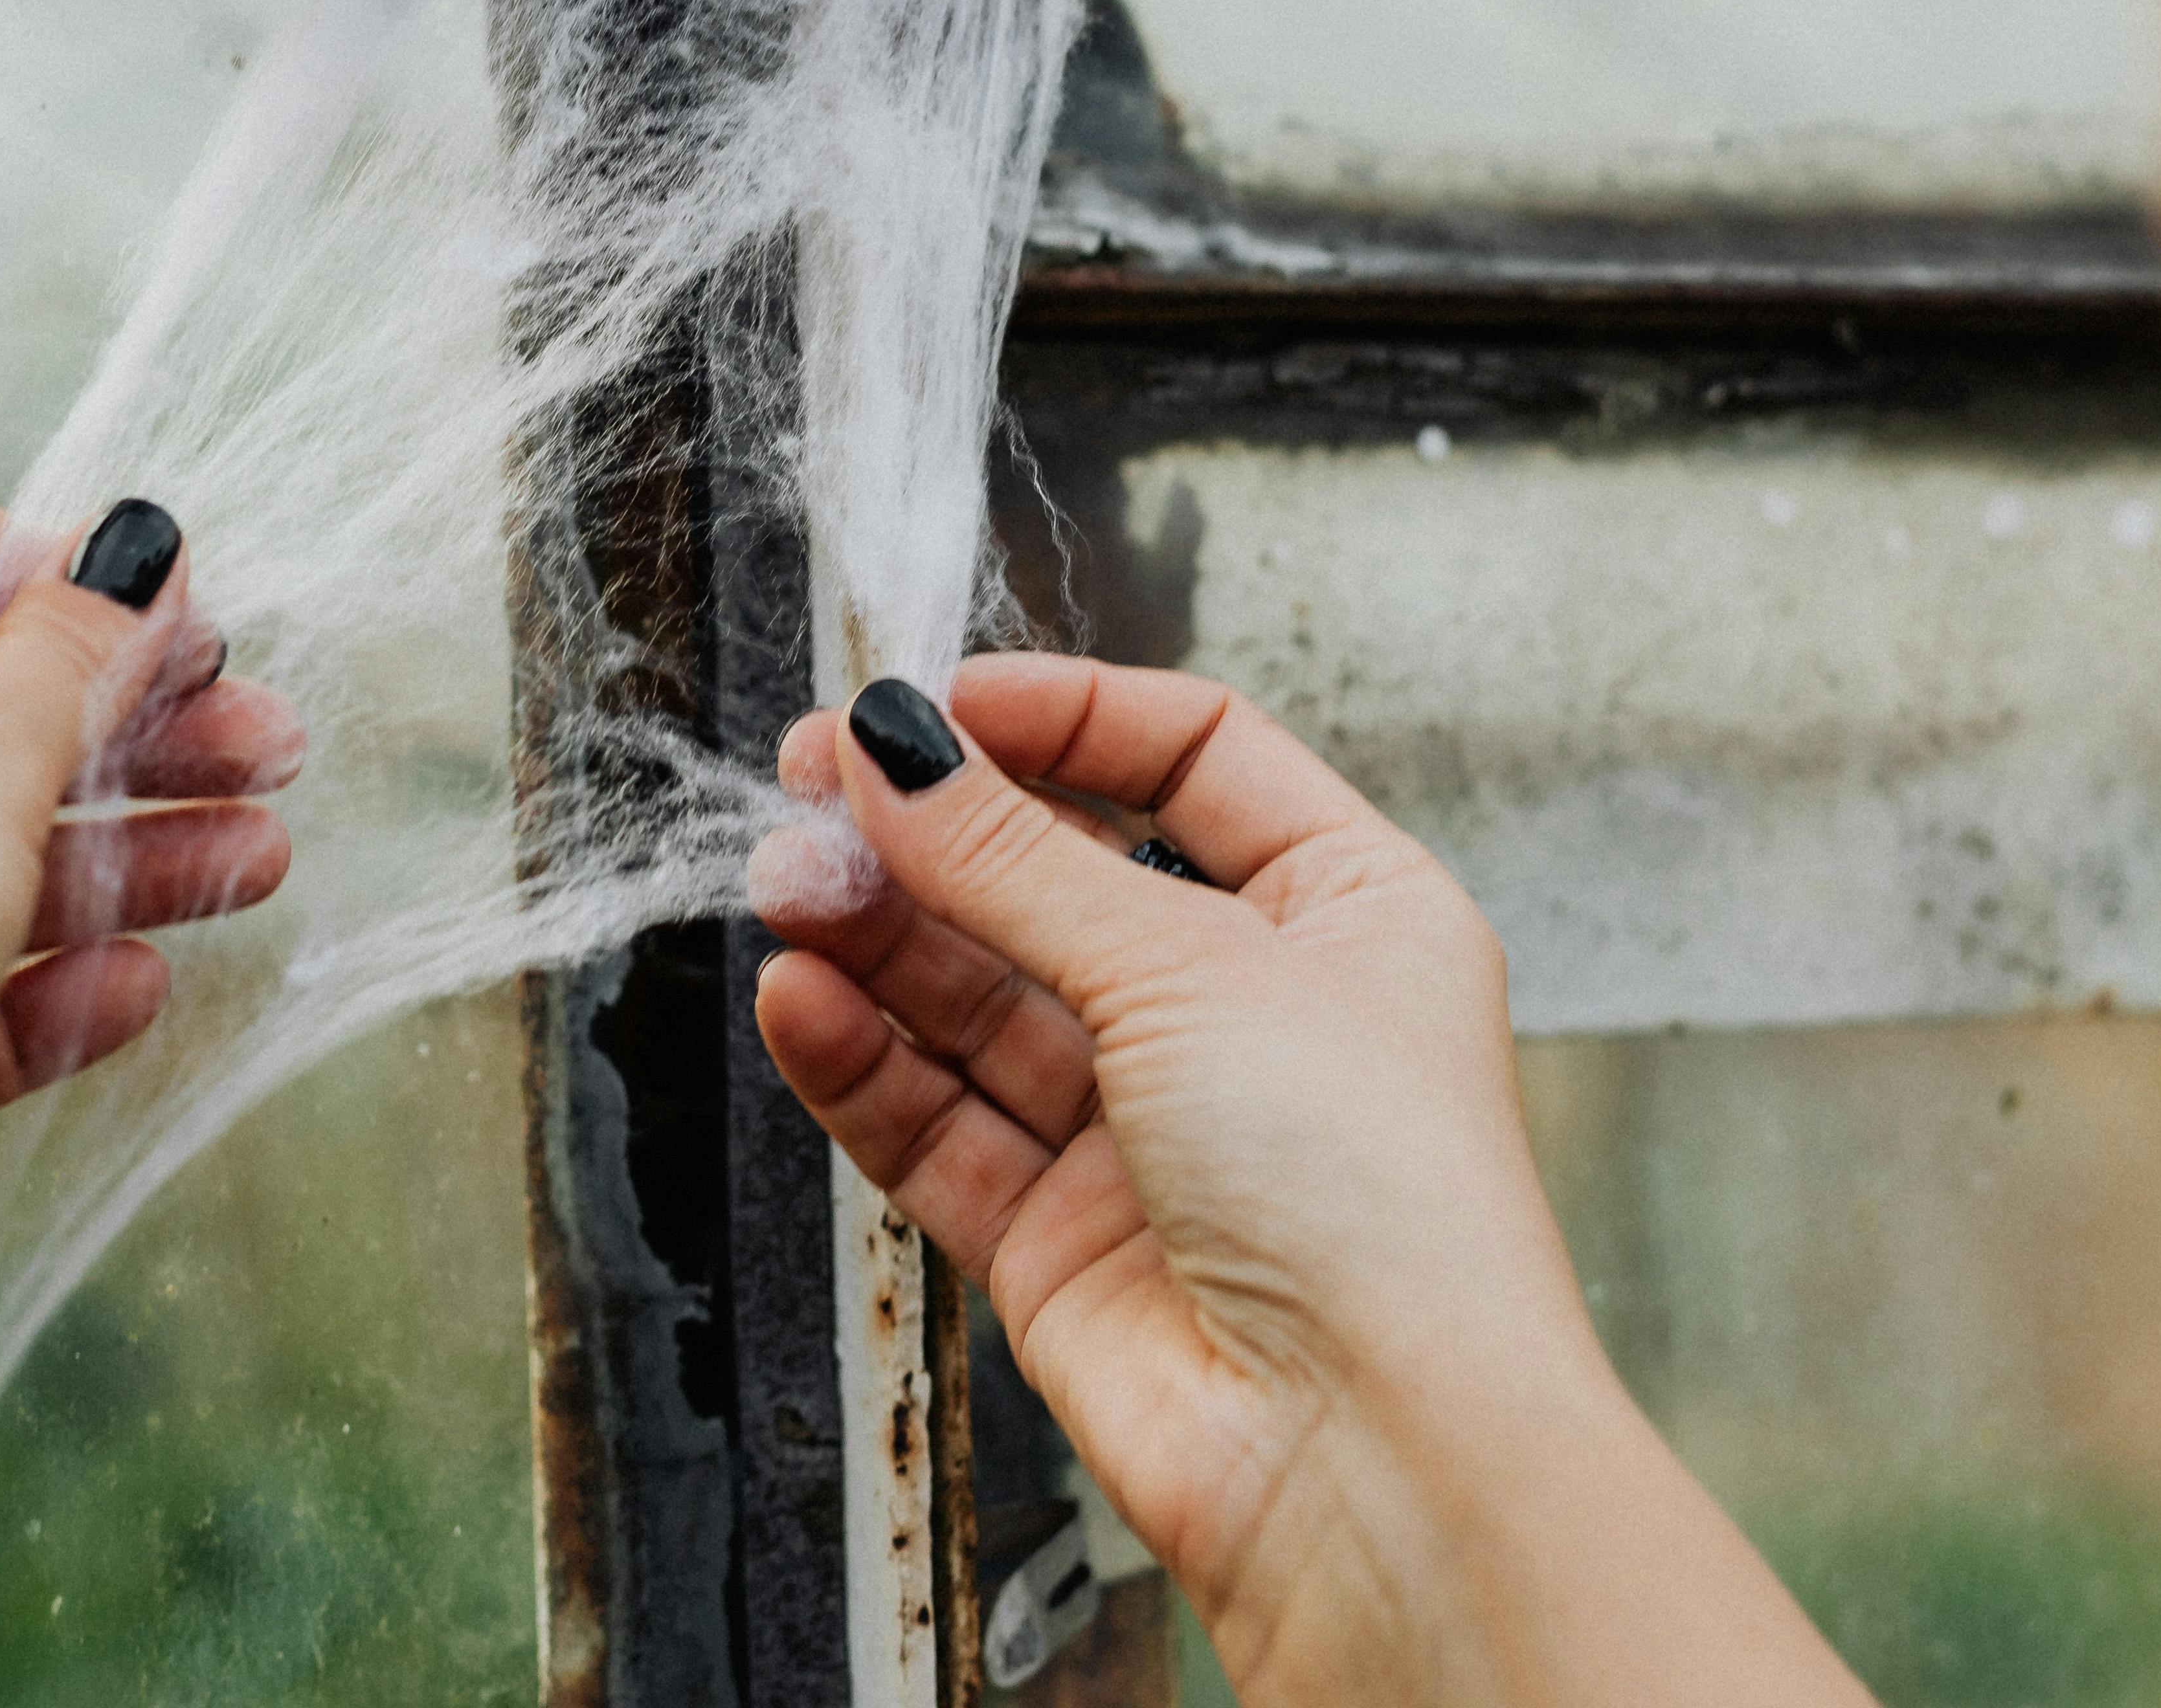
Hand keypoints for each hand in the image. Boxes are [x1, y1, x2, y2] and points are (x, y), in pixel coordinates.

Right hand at [753, 656, 1866, 1707]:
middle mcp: (1252, 1016)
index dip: (1061, 718)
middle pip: (1059, 881)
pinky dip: (864, 1059)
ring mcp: (1152, 1133)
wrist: (1372, 1459)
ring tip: (786, 888)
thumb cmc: (1374, 1198)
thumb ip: (1018, 858)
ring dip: (878, 939)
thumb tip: (901, 744)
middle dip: (934, 835)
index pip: (1190, 758)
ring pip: (981, 1003)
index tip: (935, 700)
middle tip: (808, 788)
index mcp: (1347, 912)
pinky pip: (941, 1123)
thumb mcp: (1191, 967)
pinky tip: (799, 999)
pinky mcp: (1065, 1242)